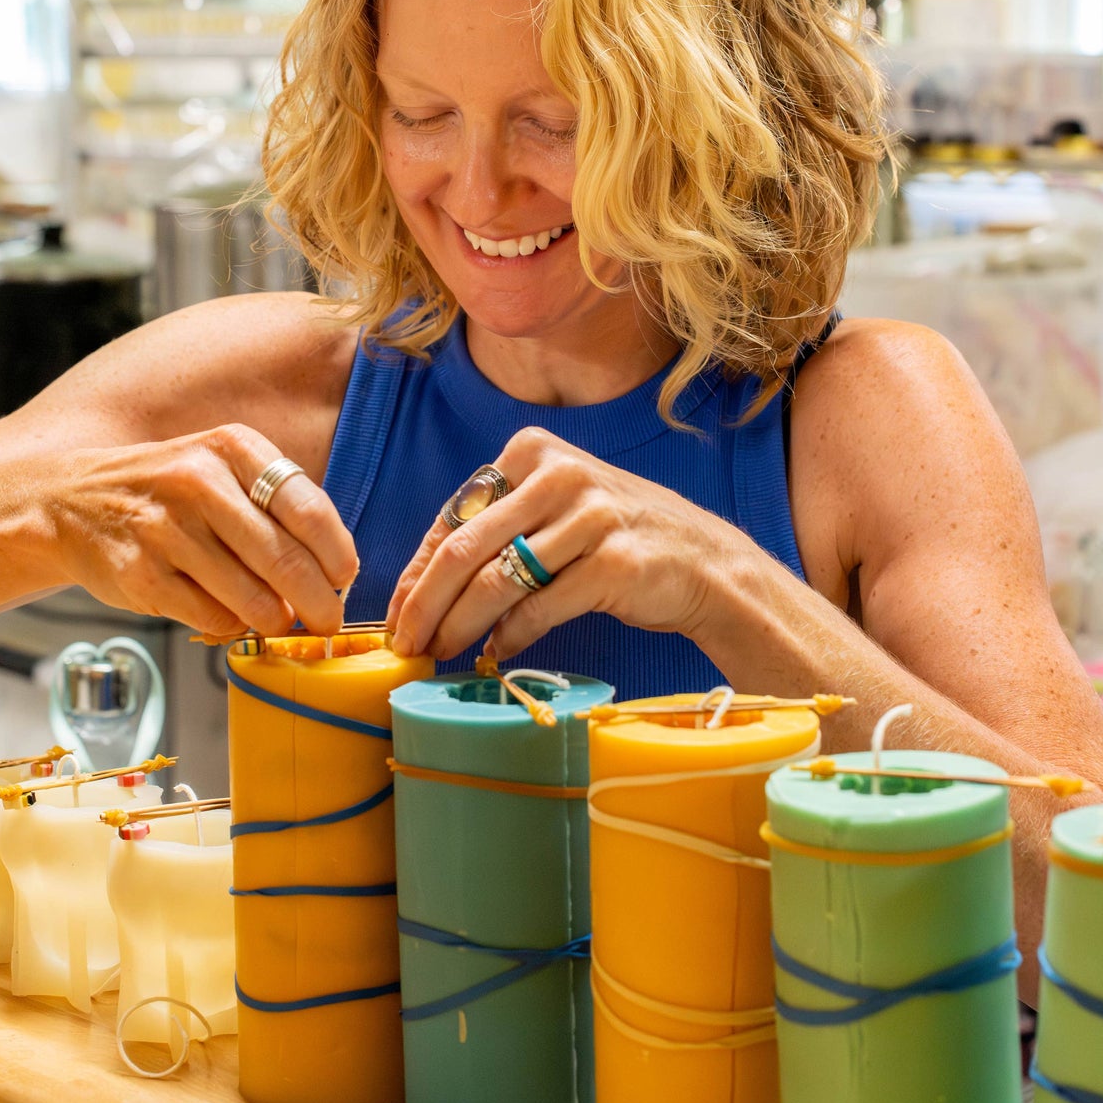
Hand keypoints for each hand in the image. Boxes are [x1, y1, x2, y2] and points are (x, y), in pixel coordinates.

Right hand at [47, 424, 357, 637]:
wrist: (71, 502)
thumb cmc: (168, 492)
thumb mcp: (222, 468)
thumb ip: (276, 507)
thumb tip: (336, 573)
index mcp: (232, 447)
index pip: (309, 509)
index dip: (337, 555)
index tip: (344, 579)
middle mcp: (198, 481)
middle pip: (286, 561)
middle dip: (320, 603)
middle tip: (328, 621)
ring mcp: (166, 529)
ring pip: (252, 599)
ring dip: (275, 620)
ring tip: (277, 620)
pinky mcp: (141, 574)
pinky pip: (212, 618)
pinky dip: (230, 626)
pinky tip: (228, 614)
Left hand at [387, 427, 725, 661]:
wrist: (706, 563)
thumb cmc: (616, 539)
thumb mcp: (554, 510)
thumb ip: (496, 529)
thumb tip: (422, 584)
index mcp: (533, 450)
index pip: (453, 515)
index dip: (417, 571)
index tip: (396, 613)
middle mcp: (558, 473)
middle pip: (463, 548)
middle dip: (425, 603)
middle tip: (406, 644)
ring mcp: (589, 515)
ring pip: (496, 582)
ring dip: (460, 626)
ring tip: (442, 652)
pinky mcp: (613, 562)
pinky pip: (540, 609)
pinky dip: (511, 637)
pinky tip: (498, 653)